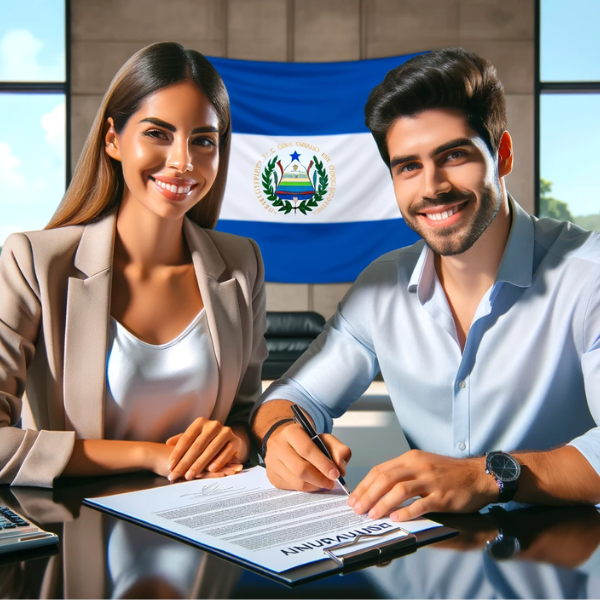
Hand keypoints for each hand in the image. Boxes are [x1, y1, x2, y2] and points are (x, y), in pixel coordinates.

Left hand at [166, 419, 248, 480]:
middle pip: (197, 446)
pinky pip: (225, 453)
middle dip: (185, 462)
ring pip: (210, 450)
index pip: (186, 438)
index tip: (170, 466)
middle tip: (176, 474)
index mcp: (201, 422)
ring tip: (189, 476)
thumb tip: (168, 443)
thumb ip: (182, 440)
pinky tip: (209, 470)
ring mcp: (226, 432)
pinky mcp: (235, 441)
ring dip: (198, 465)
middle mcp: (213, 425)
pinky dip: (218, 462)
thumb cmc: (208, 440)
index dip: (177, 453)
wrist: (230, 440)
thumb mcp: (195, 438)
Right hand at [264, 422, 351, 491]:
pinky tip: (312, 483)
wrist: (286, 442)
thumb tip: (340, 469)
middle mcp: (277, 446)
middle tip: (331, 482)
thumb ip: (339, 450)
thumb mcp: (325, 439)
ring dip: (314, 486)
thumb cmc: (308, 441)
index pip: (306, 449)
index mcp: (291, 432)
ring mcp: (272, 462)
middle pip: (300, 469)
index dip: (323, 464)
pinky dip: (306, 488)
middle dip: (320, 479)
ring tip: (323, 483)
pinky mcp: (272, 476)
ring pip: (296, 481)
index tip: (336, 474)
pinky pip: (292, 487)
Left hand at [348, 450, 497, 520]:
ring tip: (372, 515)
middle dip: (368, 495)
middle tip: (357, 509)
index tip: (354, 498)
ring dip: (383, 503)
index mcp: (410, 459)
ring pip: (400, 490)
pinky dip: (407, 511)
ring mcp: (430, 481)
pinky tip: (396, 518)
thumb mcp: (423, 465)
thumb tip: (379, 489)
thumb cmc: (450, 473)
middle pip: (386, 478)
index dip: (364, 485)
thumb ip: (404, 474)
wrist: (479, 475)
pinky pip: (421, 503)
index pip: (380, 470)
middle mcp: (418, 466)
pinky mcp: (442, 496)